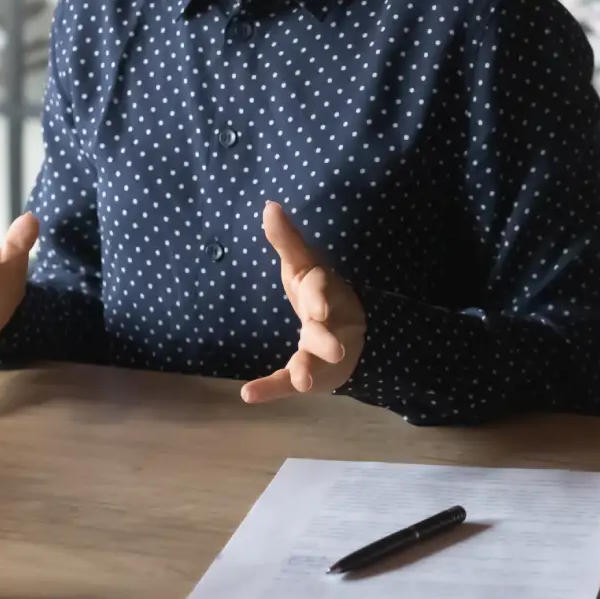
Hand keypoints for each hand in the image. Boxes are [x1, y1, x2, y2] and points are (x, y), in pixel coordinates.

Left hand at [240, 201, 365, 404]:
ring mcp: (315, 353)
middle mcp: (324, 326)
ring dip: (308, 369)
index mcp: (321, 295)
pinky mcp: (306, 375)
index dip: (319, 296)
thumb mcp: (302, 267)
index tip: (316, 305)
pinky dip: (268, 390)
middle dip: (326, 338)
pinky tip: (247, 395)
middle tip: (335, 349)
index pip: (321, 291)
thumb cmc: (318, 295)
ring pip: (312, 361)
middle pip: (324, 332)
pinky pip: (284, 383)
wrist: (352, 336)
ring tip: (303, 380)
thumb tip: (269, 204)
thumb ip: (287, 240)